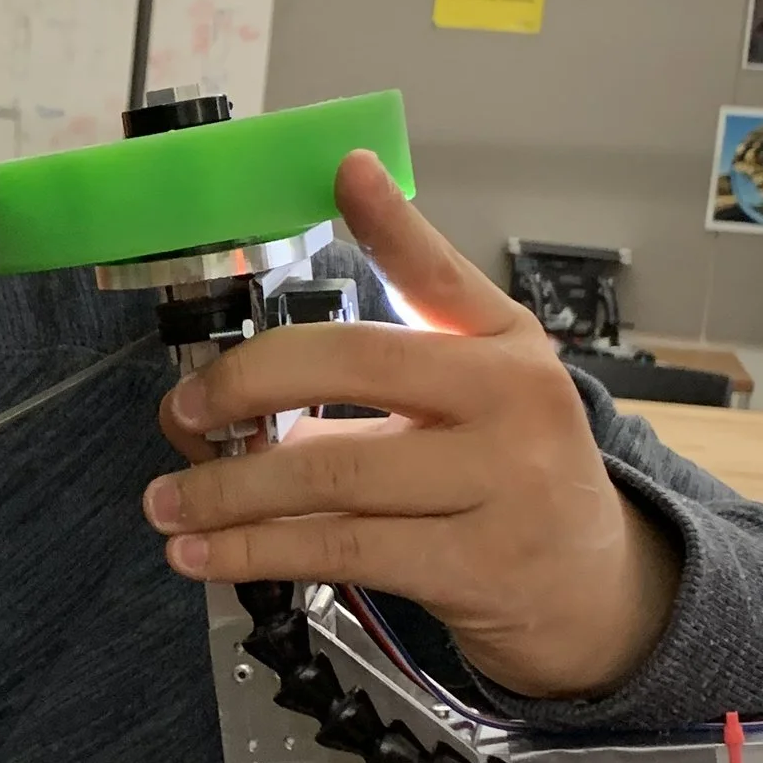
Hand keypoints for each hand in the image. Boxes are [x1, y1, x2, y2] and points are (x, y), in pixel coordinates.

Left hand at [140, 152, 681, 701]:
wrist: (594, 591)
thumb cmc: (509, 482)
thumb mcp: (470, 406)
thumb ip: (364, 385)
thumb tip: (219, 400)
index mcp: (505, 344)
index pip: (439, 274)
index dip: (392, 223)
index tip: (346, 171)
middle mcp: (512, 399)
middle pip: (356, 364)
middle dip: (246, 383)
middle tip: (184, 409)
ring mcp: (501, 483)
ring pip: (332, 472)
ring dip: (229, 489)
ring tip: (168, 501)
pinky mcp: (475, 565)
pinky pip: (341, 550)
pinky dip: (257, 551)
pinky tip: (205, 555)